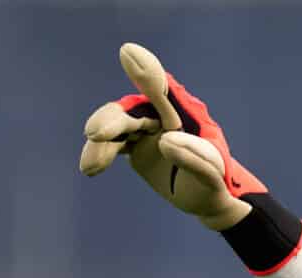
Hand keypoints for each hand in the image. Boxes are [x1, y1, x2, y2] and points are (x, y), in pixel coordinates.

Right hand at [78, 43, 265, 229]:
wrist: (203, 200)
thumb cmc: (213, 183)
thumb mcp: (211, 172)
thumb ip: (193, 156)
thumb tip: (164, 140)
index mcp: (185, 113)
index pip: (164, 90)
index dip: (146, 74)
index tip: (127, 52)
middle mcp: (162, 115)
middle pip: (131, 110)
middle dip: (112, 120)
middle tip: (95, 134)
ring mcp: (145, 128)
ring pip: (116, 127)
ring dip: (101, 143)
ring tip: (91, 167)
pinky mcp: (134, 144)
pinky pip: (112, 144)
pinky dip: (100, 153)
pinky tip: (89, 168)